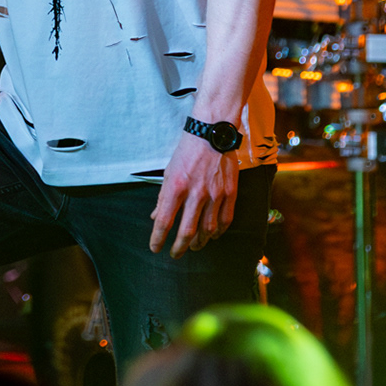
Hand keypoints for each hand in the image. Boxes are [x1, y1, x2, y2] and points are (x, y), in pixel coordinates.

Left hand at [148, 130, 239, 258]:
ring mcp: (215, 194)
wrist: (211, 132)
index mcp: (176, 186)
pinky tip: (213, 235)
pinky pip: (225, 220)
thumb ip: (163, 196)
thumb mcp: (169, 171)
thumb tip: (155, 216)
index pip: (164, 221)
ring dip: (199, 242)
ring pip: (207, 230)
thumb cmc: (187, 151)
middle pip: (187, 232)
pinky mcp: (230, 192)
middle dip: (179, 248)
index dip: (158, 238)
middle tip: (175, 254)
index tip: (155, 247)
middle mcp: (195, 193)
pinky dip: (219, 232)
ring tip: (194, 245)